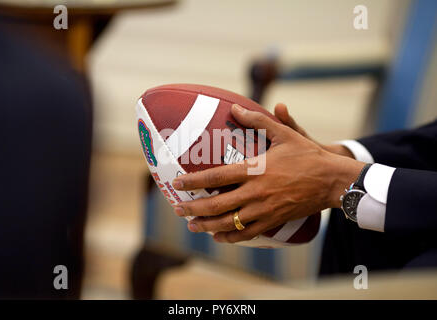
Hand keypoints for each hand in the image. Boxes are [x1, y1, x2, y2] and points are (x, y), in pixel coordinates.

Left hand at [172, 104, 364, 242]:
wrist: (332, 181)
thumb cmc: (308, 155)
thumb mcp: (284, 133)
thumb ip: (257, 121)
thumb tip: (235, 107)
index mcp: (254, 170)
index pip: (215, 177)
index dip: (193, 181)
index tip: (177, 183)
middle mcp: (255, 193)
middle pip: (216, 205)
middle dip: (193, 208)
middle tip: (178, 207)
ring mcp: (264, 210)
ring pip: (228, 223)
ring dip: (206, 225)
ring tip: (191, 224)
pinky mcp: (273, 221)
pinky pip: (247, 234)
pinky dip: (230, 237)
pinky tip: (218, 236)